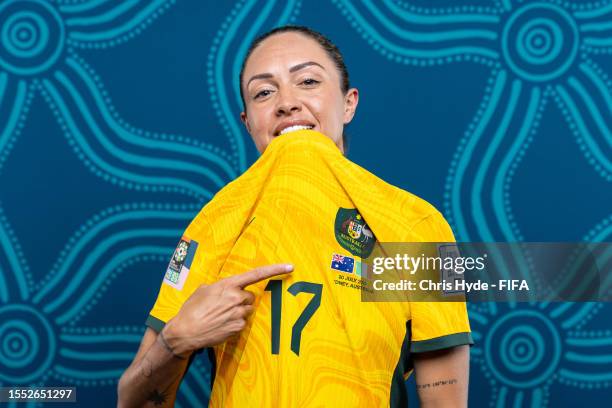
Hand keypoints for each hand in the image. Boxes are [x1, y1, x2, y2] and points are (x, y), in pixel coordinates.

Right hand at [162, 264, 293, 356]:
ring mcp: (239, 313)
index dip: (275, 269)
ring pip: (247, 310)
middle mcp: (236, 298)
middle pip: (251, 297)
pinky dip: (234, 323)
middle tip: (225, 306)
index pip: (256, 274)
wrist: (185, 331)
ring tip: (220, 316)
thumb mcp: (203, 290)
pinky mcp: (239, 327)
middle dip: (242, 300)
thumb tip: (226, 288)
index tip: (290, 266)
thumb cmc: (192, 309)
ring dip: (238, 312)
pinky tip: (221, 325)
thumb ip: (220, 286)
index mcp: (228, 285)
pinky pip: (243, 323)